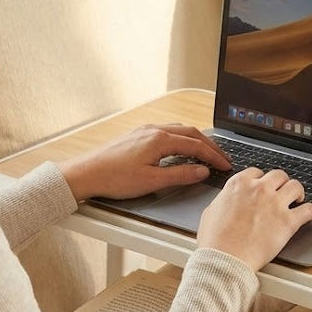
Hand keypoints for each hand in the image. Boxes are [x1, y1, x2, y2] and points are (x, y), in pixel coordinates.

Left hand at [58, 124, 231, 200]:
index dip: (214, 156)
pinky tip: (181, 149)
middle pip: (191, 133)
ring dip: (196, 140)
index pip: (196, 146)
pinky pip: (167, 131)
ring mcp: (144, 130)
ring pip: (179, 130)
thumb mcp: (152, 181)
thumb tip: (202, 171)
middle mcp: (154, 130)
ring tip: (206, 152)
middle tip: (222, 158)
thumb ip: (180, 175)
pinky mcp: (137, 135)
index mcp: (160, 140)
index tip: (225, 165)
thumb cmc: (114, 178)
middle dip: (209, 145)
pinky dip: (181, 139)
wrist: (86, 173)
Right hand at [196, 168, 311, 270]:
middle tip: (282, 191)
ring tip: (298, 199)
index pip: (256, 173)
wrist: (225, 259)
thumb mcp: (211, 211)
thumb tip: (229, 201)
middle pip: (279, 176)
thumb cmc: (215, 240)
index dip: (261, 180)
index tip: (264, 186)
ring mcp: (275, 204)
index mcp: (239, 184)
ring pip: (295, 186)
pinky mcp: (288, 221)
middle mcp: (259, 189)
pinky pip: (309, 210)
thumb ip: (225, 200)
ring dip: (298, 192)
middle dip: (281, 183)